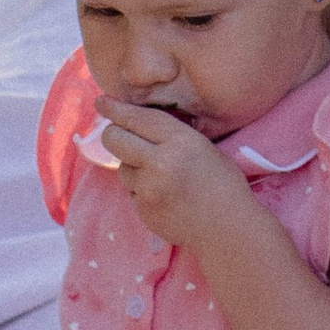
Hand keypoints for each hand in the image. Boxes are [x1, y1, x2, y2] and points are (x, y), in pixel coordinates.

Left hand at [98, 96, 244, 250]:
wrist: (228, 227)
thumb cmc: (222, 182)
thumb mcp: (202, 146)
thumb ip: (170, 134)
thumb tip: (135, 123)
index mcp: (180, 141)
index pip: (138, 118)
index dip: (116, 109)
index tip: (102, 102)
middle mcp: (160, 163)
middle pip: (115, 139)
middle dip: (114, 134)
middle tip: (121, 136)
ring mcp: (148, 189)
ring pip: (122, 167)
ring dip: (133, 167)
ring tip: (161, 176)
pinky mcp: (143, 210)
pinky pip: (132, 191)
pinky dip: (143, 190)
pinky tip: (165, 196)